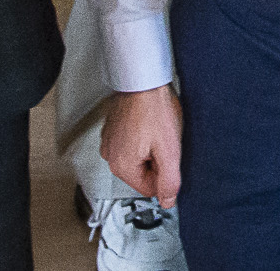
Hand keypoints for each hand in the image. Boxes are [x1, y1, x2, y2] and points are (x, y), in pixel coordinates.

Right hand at [103, 84, 183, 203]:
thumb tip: (168, 202)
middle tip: (162, 138)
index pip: (149, 189)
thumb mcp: (170, 149)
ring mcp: (109, 141)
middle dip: (156, 160)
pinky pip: (131, 143)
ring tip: (155, 127)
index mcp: (121, 167)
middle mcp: (110, 157)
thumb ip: (169, 181)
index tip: (167, 153)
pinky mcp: (112, 129)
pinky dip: (141, 135)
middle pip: (142, 173)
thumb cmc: (154, 108)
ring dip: (149, 147)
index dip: (164, 172)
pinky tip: (148, 121)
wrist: (142, 78)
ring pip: (137, 158)